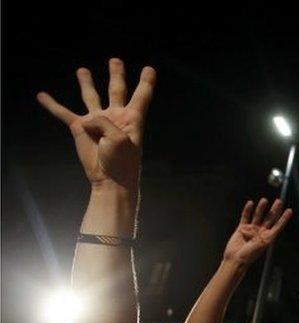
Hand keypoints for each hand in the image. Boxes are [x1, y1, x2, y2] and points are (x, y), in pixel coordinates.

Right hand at [37, 59, 155, 190]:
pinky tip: (42, 95)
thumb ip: (104, 122)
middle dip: (116, 75)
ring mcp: (97, 121)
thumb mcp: (119, 138)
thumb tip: (86, 120)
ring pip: (90, 96)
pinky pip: (63, 113)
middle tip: (115, 60)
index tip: (149, 68)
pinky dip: (52, 104)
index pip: (141, 95)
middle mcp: (115, 116)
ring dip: (86, 83)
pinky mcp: (80, 129)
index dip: (146, 82)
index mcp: (132, 118)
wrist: (109, 179)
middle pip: (116, 90)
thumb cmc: (122, 160)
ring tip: (82, 70)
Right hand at [223, 198, 292, 264]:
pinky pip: (245, 217)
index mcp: (268, 237)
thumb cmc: (250, 255)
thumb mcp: (263, 244)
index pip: (278, 225)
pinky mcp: (242, 228)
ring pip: (258, 216)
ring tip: (264, 200)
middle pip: (269, 218)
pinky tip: (251, 203)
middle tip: (279, 201)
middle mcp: (261, 232)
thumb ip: (269, 236)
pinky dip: (247, 210)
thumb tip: (276, 230)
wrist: (236, 259)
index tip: (289, 210)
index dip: (284, 218)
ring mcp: (252, 229)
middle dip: (274, 210)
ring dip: (261, 208)